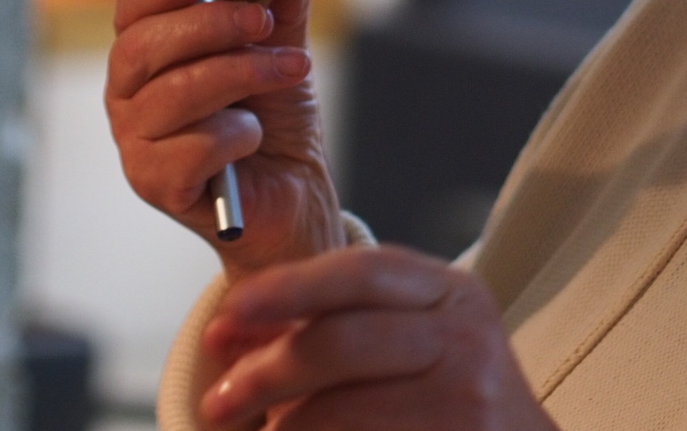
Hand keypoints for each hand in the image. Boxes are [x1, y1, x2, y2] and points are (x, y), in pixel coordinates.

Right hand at [107, 0, 341, 277]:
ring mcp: (135, 143)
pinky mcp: (155, 185)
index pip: (133, 5)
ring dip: (242, 73)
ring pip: (173, 93)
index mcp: (150, 53)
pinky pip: (191, 146)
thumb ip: (281, 3)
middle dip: (210, 24)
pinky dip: (237, 133)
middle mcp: (128, 95)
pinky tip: (254, 137)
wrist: (295, 190)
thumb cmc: (275, 116)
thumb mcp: (284, 48)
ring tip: (291, 72)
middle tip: (263, 21)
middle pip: (141, 45)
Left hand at [199, 246, 557, 430]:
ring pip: (340, 411)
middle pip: (341, 342)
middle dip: (265, 372)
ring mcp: (467, 404)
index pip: (361, 272)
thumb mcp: (414, 336)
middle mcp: (467, 341)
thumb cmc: (453, 391)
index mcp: (453, 294)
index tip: (230, 310)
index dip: (288, 287)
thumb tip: (234, 332)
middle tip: (219, 400)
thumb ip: (335, 323)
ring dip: (283, 427)